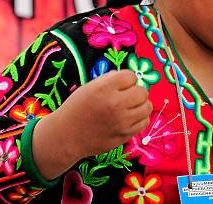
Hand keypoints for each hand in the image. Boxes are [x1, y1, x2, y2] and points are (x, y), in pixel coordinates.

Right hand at [32, 70, 151, 178]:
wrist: (65, 136)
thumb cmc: (76, 109)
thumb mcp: (89, 87)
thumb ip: (110, 79)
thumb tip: (129, 78)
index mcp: (104, 89)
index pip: (131, 76)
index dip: (127, 79)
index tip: (120, 85)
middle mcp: (115, 104)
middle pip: (142, 92)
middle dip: (136, 91)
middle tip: (127, 96)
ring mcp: (121, 122)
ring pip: (147, 107)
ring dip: (141, 105)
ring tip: (131, 107)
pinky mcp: (124, 135)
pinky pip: (144, 122)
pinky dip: (140, 118)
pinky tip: (130, 118)